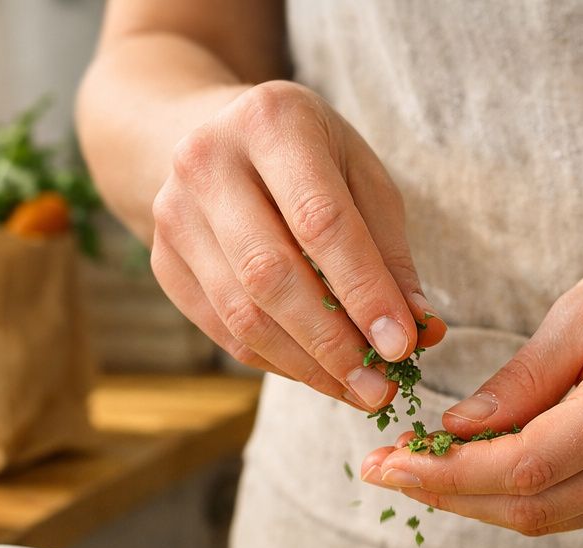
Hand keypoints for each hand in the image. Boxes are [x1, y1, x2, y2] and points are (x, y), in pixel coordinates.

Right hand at [149, 80, 445, 410]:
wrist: (211, 136)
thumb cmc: (307, 157)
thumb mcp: (359, 175)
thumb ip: (389, 250)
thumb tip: (420, 329)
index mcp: (271, 122)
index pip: (320, 220)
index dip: (363, 290)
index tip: (400, 345)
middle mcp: (208, 162)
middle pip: (271, 273)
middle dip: (332, 342)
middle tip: (379, 387)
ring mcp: (174, 213)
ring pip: (242, 313)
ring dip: (306, 365)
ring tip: (356, 390)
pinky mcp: (162, 260)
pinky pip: (222, 330)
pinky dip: (276, 362)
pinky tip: (318, 374)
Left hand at [359, 239, 582, 533]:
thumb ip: (524, 375)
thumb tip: (457, 429)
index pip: (525, 468)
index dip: (447, 475)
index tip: (386, 462)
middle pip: (530, 510)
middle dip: (446, 494)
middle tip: (383, 469)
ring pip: (548, 520)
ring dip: (474, 501)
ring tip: (417, 466)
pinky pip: (573, 509)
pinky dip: (516, 495)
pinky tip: (476, 466)